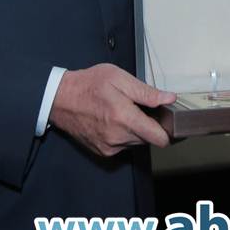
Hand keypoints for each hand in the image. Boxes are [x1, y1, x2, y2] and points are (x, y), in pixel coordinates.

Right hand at [49, 63, 175, 156]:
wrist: (60, 99)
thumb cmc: (89, 84)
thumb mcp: (119, 78)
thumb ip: (146, 92)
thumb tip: (169, 99)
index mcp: (124, 118)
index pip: (159, 138)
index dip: (169, 131)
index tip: (169, 122)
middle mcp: (118, 137)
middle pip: (149, 140)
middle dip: (150, 126)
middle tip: (141, 108)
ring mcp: (109, 147)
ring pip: (136, 142)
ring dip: (136, 131)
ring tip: (124, 112)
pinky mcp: (102, 151)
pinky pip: (123, 145)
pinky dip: (124, 135)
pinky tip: (114, 120)